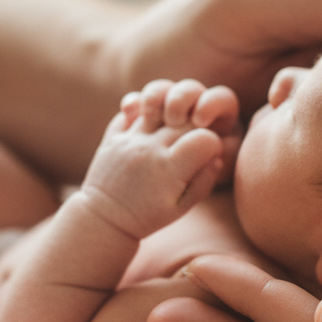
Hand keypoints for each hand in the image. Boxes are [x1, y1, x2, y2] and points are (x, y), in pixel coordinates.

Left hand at [80, 79, 240, 238]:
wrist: (104, 218)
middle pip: (186, 119)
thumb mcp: (181, 208)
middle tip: (192, 141)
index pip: (206, 139)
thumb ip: (204, 182)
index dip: (214, 143)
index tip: (208, 154)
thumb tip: (217, 157)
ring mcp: (130, 139)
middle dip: (196, 125)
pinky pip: (132, 107)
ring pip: (158, 102)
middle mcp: (150, 149)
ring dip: (170, 106)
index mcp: (169, 169)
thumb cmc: (147, 216)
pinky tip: (148, 119)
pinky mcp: (114, 135)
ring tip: (172, 120)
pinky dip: (142, 106)